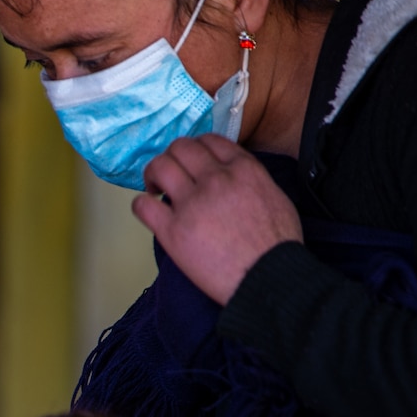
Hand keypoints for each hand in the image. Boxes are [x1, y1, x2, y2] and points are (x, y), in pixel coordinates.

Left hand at [133, 134, 302, 304]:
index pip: (210, 140)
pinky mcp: (172, 230)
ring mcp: (192, 204)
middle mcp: (216, 180)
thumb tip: (234, 178)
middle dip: (171, 157)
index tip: (191, 161)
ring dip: (153, 174)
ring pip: (159, 167)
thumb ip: (251, 179)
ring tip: (156, 188)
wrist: (267, 276)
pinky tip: (149, 210)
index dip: (196, 148)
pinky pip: (143, 205)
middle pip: (180, 148)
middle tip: (170, 174)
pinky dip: (141, 203)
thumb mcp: (276, 196)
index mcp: (243, 170)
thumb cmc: (276, 245)